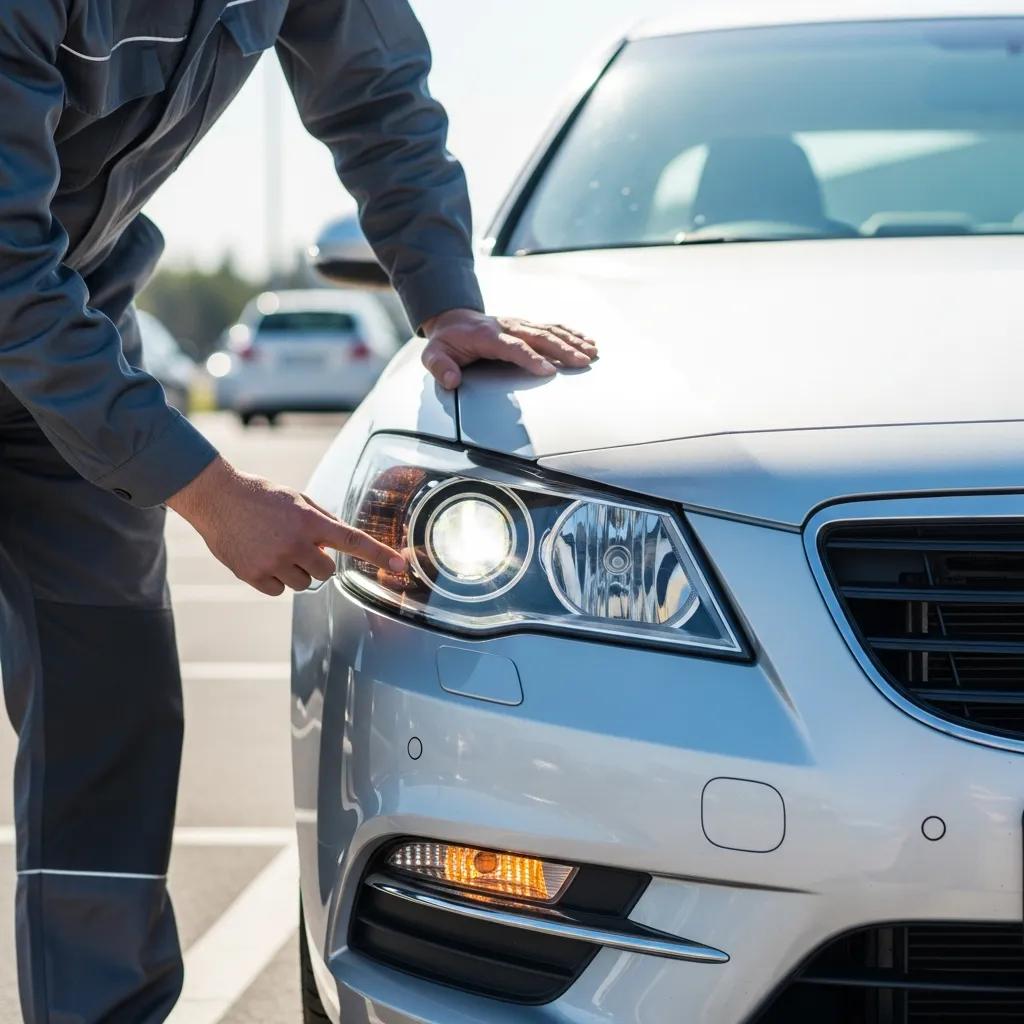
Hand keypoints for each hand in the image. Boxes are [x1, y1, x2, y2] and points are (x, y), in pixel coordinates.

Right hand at [167, 457, 404, 595]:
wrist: (217, 498)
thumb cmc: (262, 496)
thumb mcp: (297, 499)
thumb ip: (323, 520)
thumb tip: (343, 541)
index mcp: (309, 521)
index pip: (352, 540)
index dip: (378, 554)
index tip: (399, 565)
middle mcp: (294, 543)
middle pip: (327, 571)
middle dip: (318, 562)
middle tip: (299, 546)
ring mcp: (273, 561)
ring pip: (303, 584)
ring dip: (296, 571)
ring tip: (275, 548)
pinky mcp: (252, 575)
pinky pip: (278, 591)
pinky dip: (274, 580)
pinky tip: (261, 558)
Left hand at [420, 308, 596, 389]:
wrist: (453, 318)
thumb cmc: (447, 341)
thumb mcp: (433, 354)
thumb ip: (440, 367)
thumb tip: (452, 380)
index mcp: (487, 336)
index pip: (513, 347)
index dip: (531, 358)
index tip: (548, 370)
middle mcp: (508, 326)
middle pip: (539, 337)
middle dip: (562, 349)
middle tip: (582, 362)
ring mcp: (520, 324)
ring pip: (550, 330)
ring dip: (572, 341)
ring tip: (592, 353)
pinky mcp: (527, 325)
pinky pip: (552, 327)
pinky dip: (571, 333)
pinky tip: (587, 341)